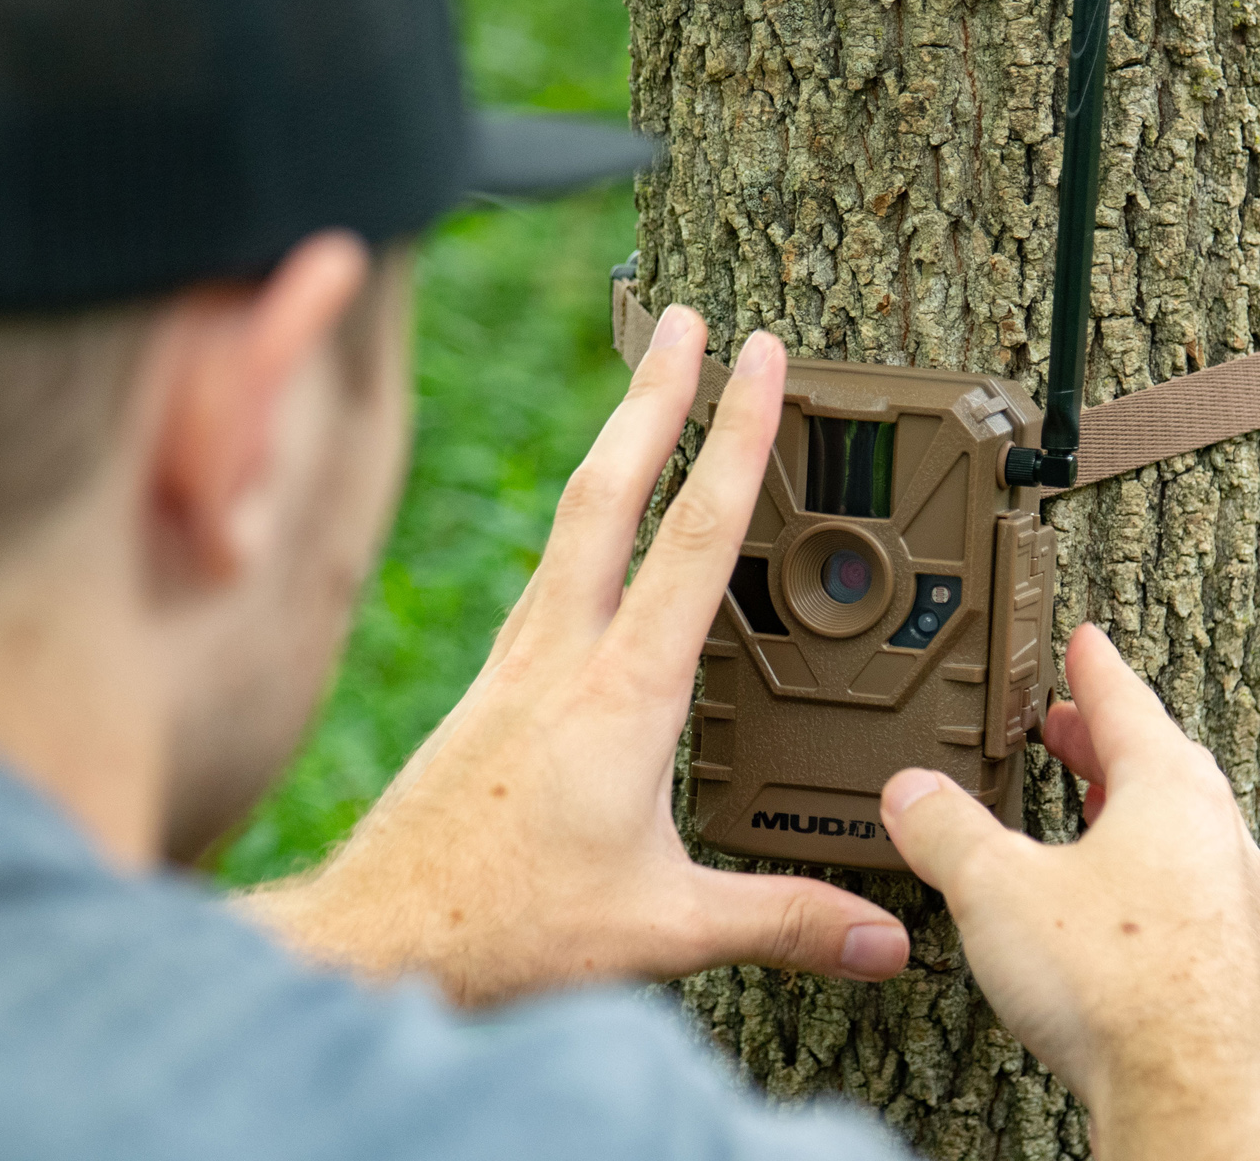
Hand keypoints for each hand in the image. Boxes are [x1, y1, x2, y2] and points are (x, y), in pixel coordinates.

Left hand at [241, 305, 910, 1003]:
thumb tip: (885, 938)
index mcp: (620, 694)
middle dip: (653, 394)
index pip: (696, 536)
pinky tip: (583, 537)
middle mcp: (559, 658)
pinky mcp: (487, 691)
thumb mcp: (662, 928)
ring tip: (643, 396)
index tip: (759, 358)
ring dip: (613, 445)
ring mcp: (513, 667)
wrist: (374, 937)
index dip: (737, 436)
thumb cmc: (498, 926)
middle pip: (610, 489)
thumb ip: (784, 918)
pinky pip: (542, 579)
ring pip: (569, 523)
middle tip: (684, 320)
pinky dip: (577, 527)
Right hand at [880, 624, 1259, 1160]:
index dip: (1094, 668)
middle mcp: (1217, 836)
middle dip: (1104, 740)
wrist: (1193, 1094)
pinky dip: (1144, 873)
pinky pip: (1186, 888)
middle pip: (1158, 762)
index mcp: (1170, 791)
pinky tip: (1109, 908)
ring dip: (1125, 807)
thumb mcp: (996, 888)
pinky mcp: (1231, 963)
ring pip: (1179, 828)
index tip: (1085, 641)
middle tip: (1067, 725)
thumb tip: (910, 793)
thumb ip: (945, 830)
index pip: (1128, 701)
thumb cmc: (1118, 985)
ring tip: (1083, 809)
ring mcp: (1233, 902)